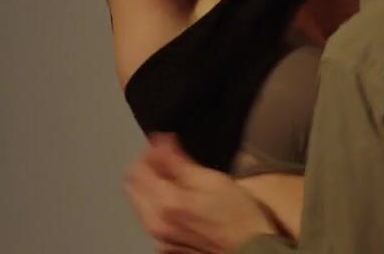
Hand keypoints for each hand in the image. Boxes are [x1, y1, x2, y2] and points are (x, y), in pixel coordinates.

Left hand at [125, 135, 277, 252]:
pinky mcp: (166, 246)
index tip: (165, 143)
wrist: (251, 250)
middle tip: (167, 157)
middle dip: (146, 168)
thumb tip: (160, 141)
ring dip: (151, 185)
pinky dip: (158, 203)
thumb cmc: (238, 215)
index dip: (150, 151)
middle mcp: (155, 223)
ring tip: (176, 178)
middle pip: (133, 186)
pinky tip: (179, 199)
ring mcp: (159, 237)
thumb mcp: (212, 180)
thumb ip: (179, 161)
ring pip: (140, 203)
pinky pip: (151, 218)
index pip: (137, 169)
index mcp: (165, 203)